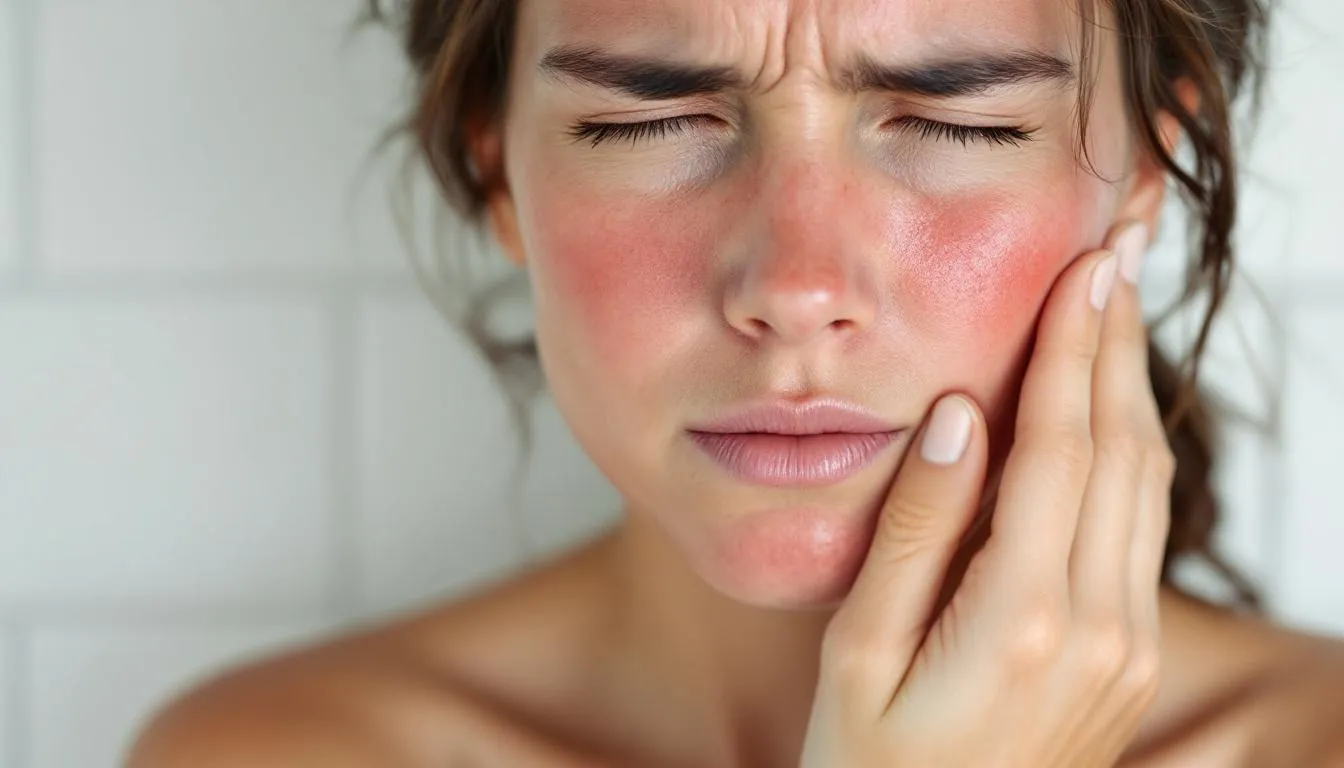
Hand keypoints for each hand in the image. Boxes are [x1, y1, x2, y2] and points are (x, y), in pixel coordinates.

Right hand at [800, 221, 1170, 767]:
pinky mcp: (1127, 655)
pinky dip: (1131, 453)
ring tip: (1119, 310)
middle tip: (1119, 252)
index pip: (1060, 448)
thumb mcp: (859, 652)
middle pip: (1120, 450)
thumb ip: (913, 533)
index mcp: (1023, 617)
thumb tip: (959, 422)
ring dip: (1133, 389)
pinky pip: (1141, 530)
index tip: (1085, 267)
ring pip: (1145, 486)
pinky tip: (1112, 413)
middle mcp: (1096, 625)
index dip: (1074, 349)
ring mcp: (1124, 644)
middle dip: (1117, 342)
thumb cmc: (873, 767)